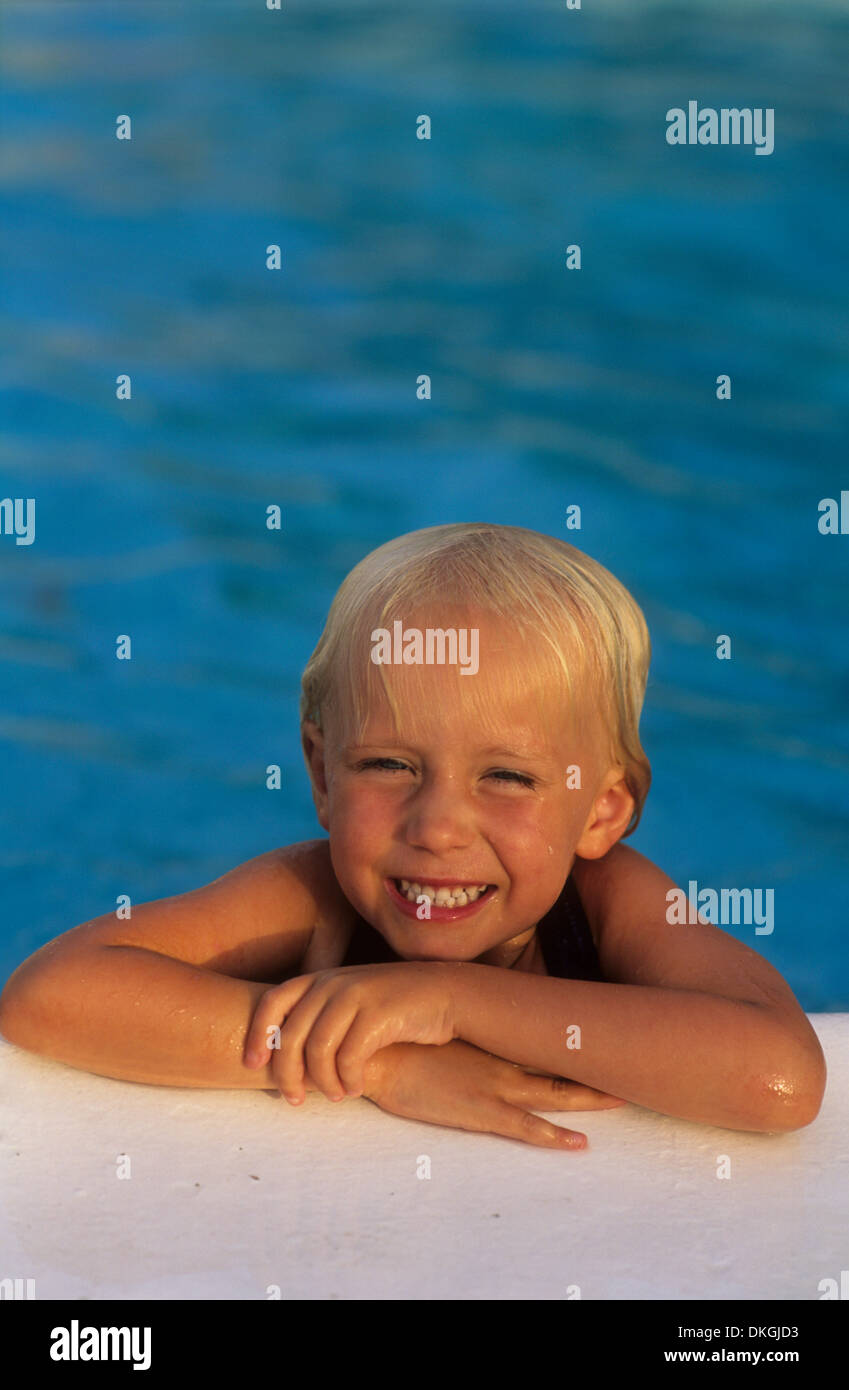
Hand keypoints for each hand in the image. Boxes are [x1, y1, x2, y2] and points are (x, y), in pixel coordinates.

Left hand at [243, 962, 455, 1103]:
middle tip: (295, 1100)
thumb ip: (321, 1018)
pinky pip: (349, 1058)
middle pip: (290, 1036)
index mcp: (321, 979)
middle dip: (287, 1074)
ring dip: (323, 1083)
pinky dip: (349, 1080)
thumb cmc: (394, 1006)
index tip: (251, 1066)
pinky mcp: (378, 1015)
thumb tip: (285, 1062)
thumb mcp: (351, 1002)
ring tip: (337, 1096)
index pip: (272, 1003)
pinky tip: (358, 1088)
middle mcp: (333, 983)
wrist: (446, 994)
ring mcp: (355, 997)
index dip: (255, 1035)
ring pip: (318, 1051)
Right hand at [361, 1039, 626, 1149]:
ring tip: (622, 1099)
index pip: (539, 1034)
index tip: (599, 1030)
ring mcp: (495, 1085)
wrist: (375, 1051)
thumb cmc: (398, 1039)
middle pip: (559, 1062)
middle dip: (594, 1064)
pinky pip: (528, 1128)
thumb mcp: (434, 1027)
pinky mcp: (481, 1111)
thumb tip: (464, 1020)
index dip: (569, 1036)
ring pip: (556, 1093)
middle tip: (631, 1061)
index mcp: (490, 1036)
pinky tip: (579, 1144)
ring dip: (590, 1097)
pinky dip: (555, 1137)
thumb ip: (455, 1027)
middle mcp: (501, 1057)